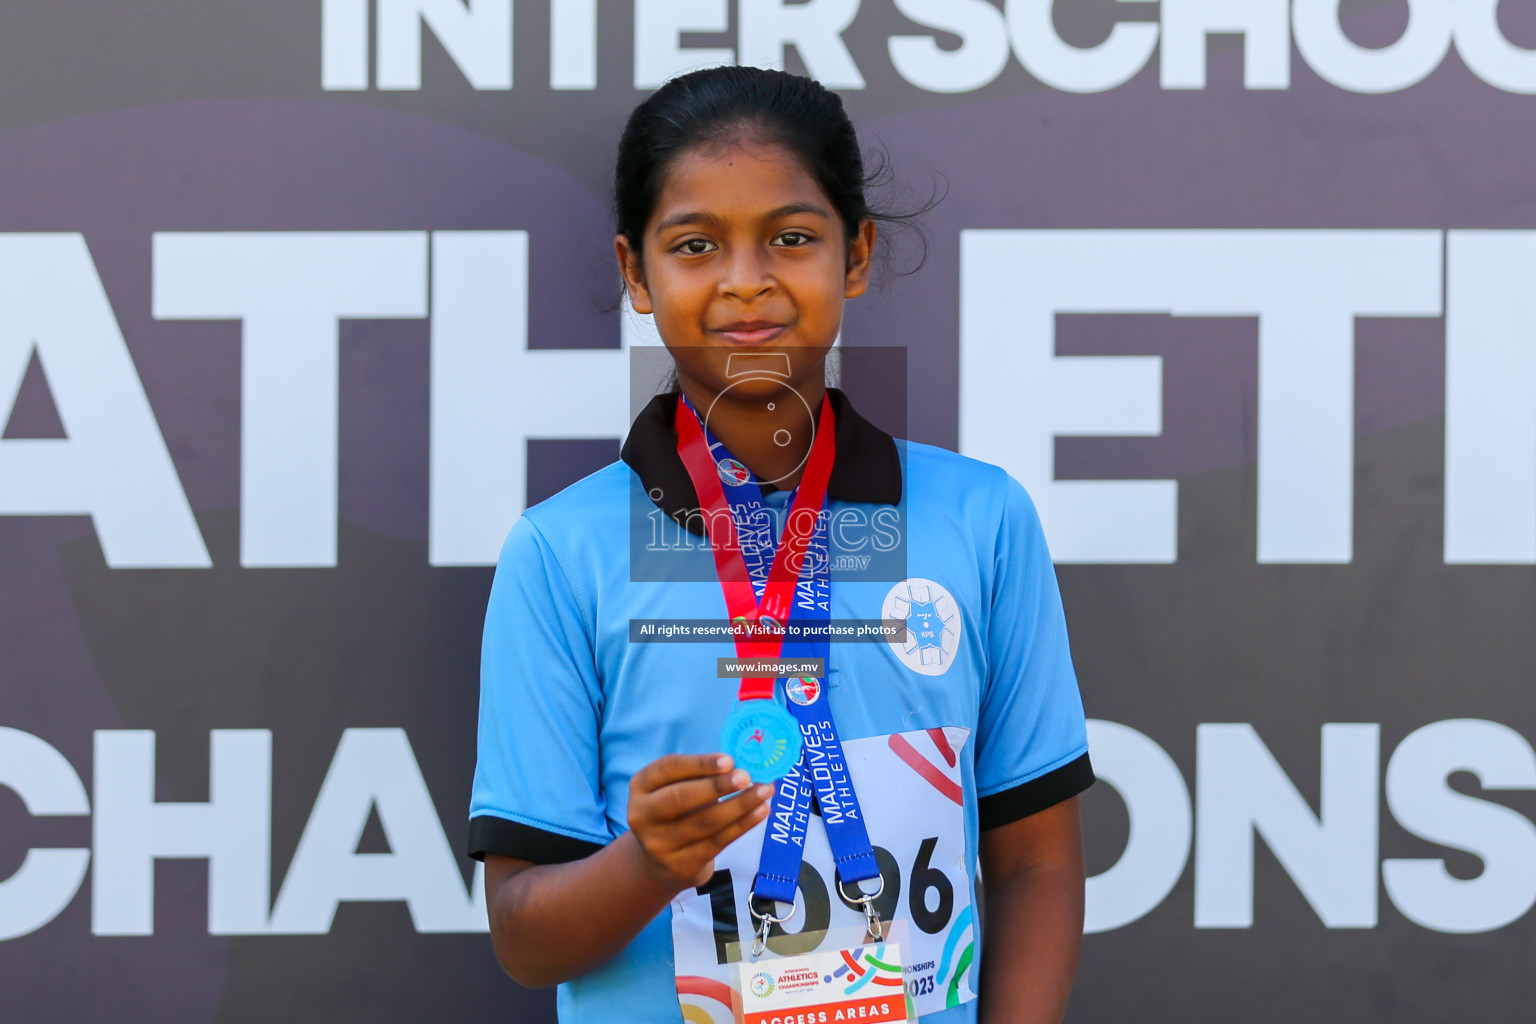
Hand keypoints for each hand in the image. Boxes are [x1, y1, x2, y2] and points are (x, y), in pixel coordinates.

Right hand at [626, 753, 774, 890]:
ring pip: (704, 823)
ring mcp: (659, 845)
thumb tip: (742, 764)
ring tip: (764, 791)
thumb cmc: (676, 812)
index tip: (729, 760)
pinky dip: (742, 825)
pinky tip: (761, 812)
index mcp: (641, 786)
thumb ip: (700, 775)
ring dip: (739, 805)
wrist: (659, 862)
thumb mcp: (675, 788)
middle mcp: (642, 816)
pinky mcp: (681, 866)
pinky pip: (717, 842)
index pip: (668, 768)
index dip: (699, 763)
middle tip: (746, 776)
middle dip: (717, 786)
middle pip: (680, 798)